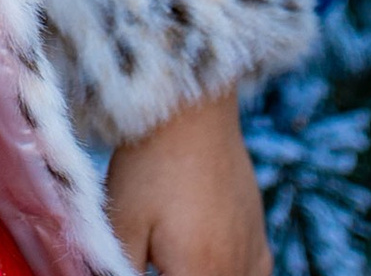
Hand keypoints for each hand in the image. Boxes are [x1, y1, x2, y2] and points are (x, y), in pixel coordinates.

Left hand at [106, 90, 271, 275]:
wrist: (189, 110)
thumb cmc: (150, 163)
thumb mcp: (123, 220)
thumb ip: (121, 265)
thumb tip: (111, 275)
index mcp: (198, 275)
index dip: (146, 275)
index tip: (140, 259)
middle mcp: (234, 273)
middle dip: (175, 272)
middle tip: (152, 252)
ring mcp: (251, 254)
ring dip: (198, 273)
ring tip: (172, 254)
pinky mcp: (259, 237)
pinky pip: (253, 275)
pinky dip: (230, 274)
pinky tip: (209, 260)